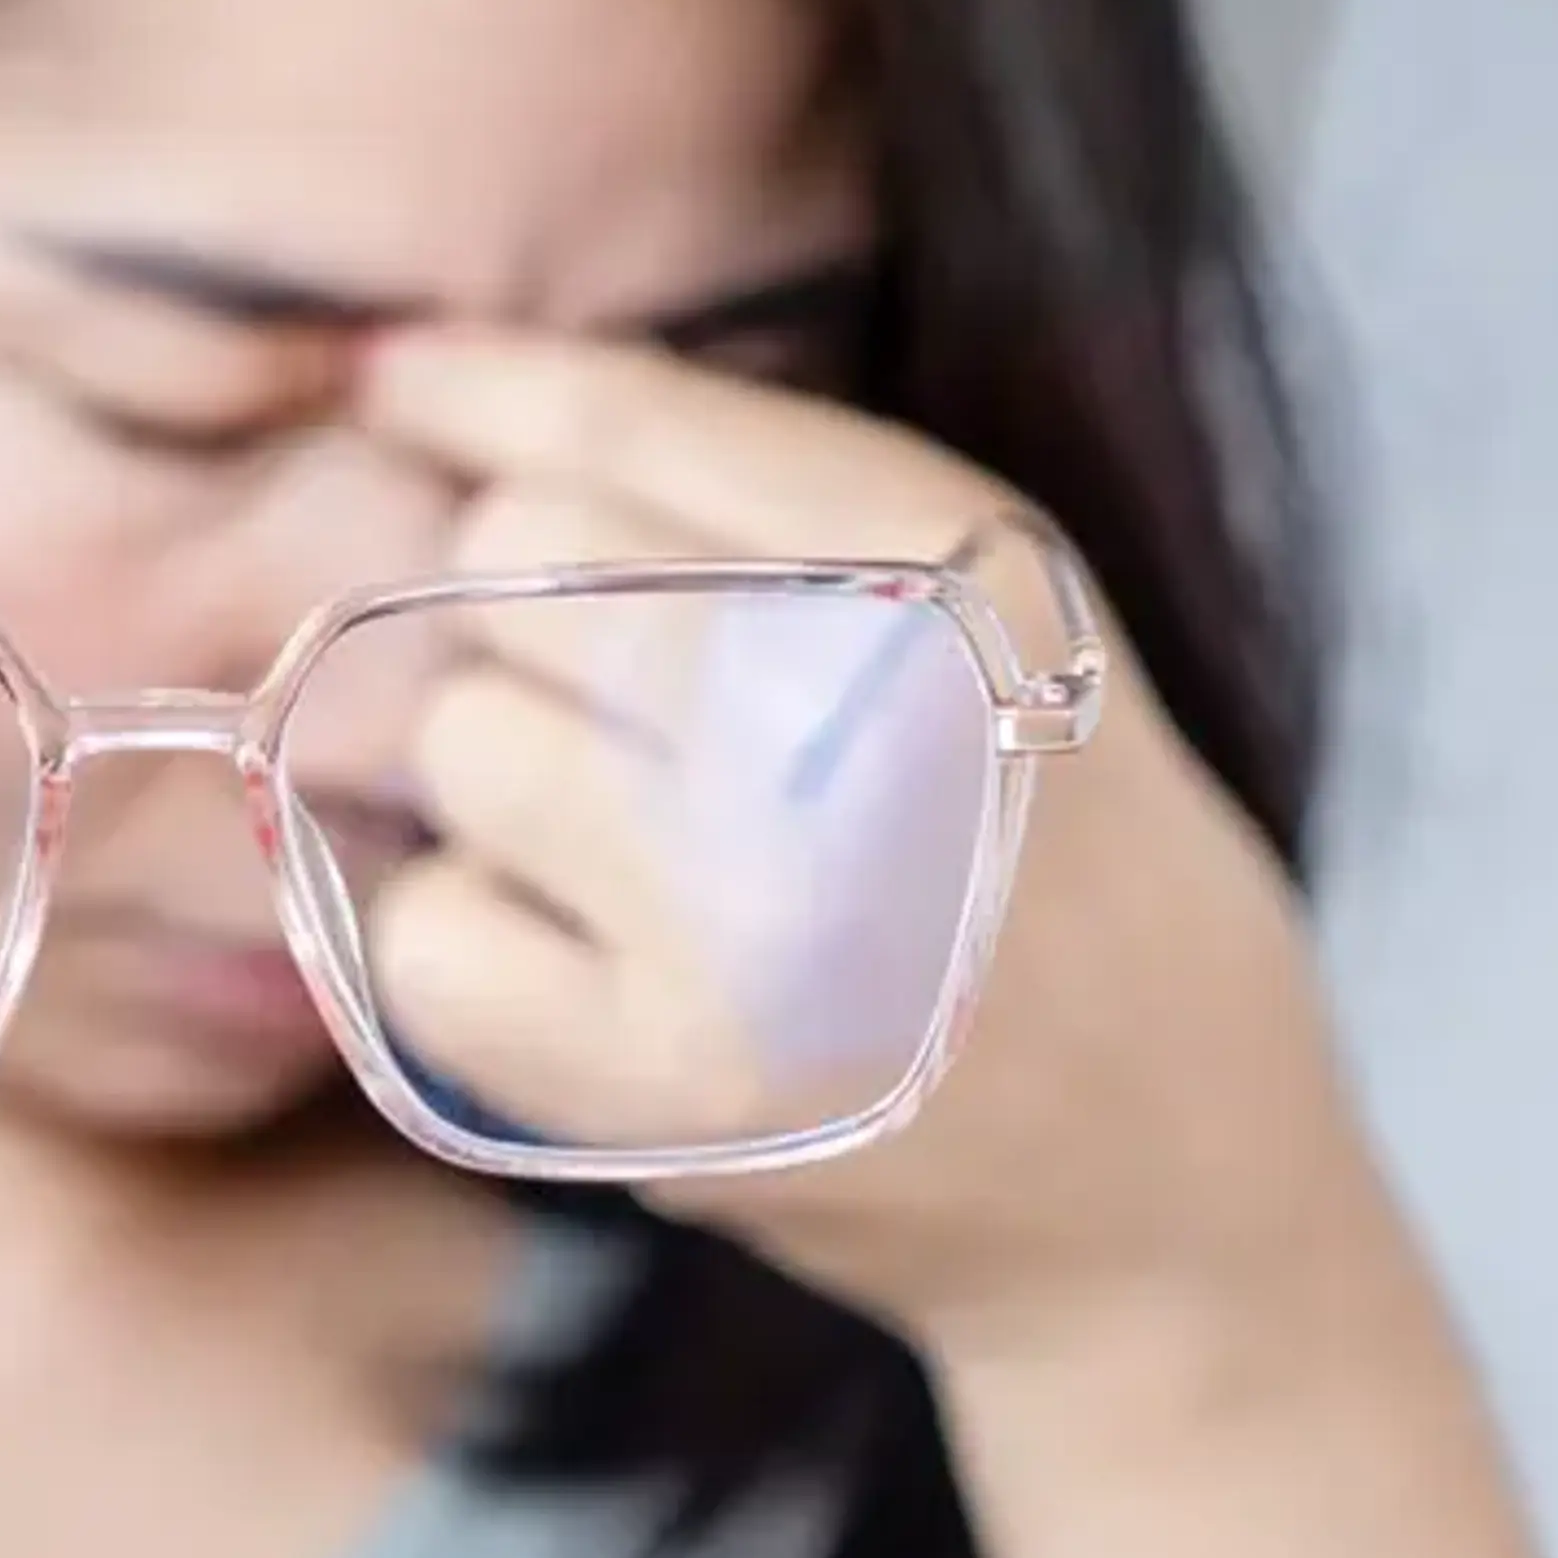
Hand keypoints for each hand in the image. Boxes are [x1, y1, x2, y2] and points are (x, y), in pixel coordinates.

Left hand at [344, 330, 1361, 1348]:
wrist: (1163, 1179)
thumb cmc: (1037, 862)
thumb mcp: (988, 616)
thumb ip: (741, 492)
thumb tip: (414, 383)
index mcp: (973, 588)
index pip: (643, 434)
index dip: (490, 391)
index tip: (395, 378)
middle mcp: (864, 738)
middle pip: (519, 567)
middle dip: (543, 628)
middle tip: (653, 734)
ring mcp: (753, 926)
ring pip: (459, 742)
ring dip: (511, 793)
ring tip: (648, 867)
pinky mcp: (663, 1089)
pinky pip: (429, 937)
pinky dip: (482, 951)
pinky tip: (606, 975)